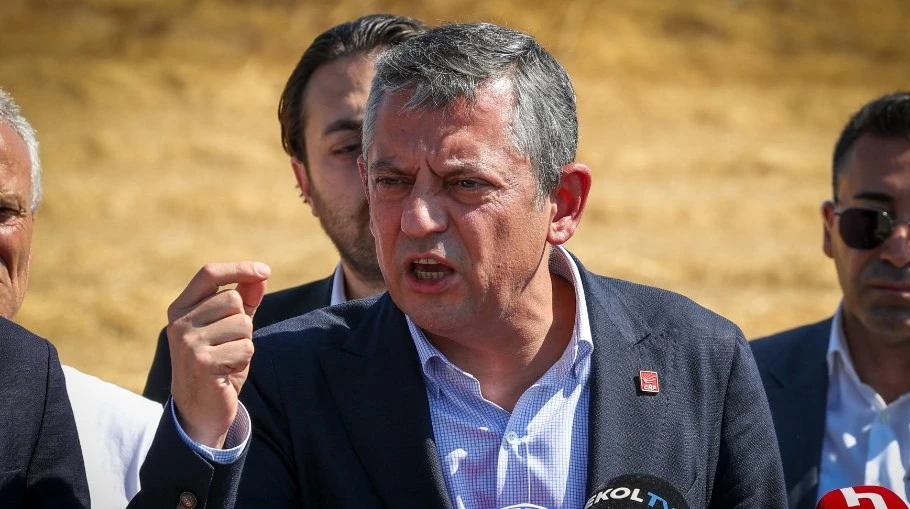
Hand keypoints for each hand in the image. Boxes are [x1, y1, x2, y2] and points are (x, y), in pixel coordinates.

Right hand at [166, 261, 269, 447]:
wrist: (200, 410)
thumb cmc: (218, 363)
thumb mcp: (229, 328)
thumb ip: (244, 301)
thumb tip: (261, 275)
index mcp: (181, 308)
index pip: (209, 274)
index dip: (239, 269)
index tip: (265, 270)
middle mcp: (179, 322)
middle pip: (234, 300)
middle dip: (243, 322)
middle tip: (229, 345)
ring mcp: (188, 342)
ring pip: (243, 324)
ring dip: (245, 343)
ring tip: (227, 359)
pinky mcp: (202, 362)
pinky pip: (245, 347)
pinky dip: (244, 360)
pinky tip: (227, 373)